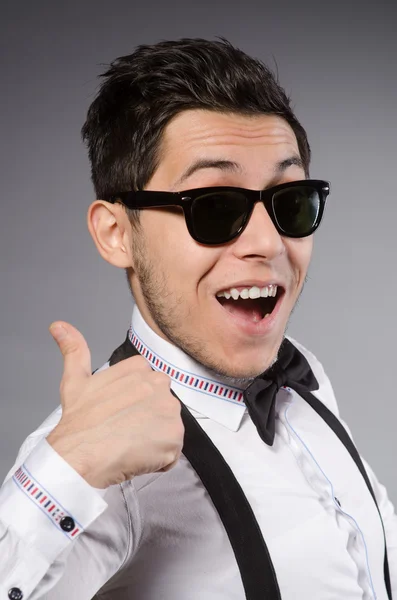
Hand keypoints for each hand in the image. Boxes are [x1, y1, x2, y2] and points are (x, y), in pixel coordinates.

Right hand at [46, 321, 184, 488]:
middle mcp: (159, 384)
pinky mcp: (174, 436)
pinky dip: (159, 460)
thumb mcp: (75, 381)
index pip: (149, 388)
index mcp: (140, 368)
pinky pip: (172, 452)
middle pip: (161, 408)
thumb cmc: (78, 422)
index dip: (134, 405)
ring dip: (153, 441)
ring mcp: (169, 410)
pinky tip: (137, 458)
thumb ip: (74, 350)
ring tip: (128, 445)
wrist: (79, 456)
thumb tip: (59, 325)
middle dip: (147, 421)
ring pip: (168, 429)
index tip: (118, 413)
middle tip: (122, 431)